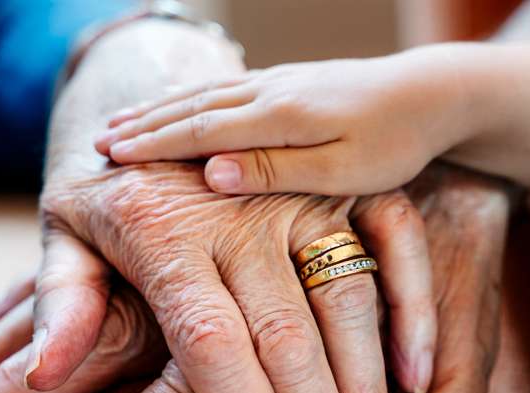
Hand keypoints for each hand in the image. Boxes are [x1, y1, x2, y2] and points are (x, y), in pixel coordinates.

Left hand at [4, 168, 509, 392]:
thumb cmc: (108, 186)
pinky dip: (409, 310)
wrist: (160, 99)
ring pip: (346, 303)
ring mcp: (296, 197)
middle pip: (289, 342)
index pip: (213, 347)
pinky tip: (419, 383)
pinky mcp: (337, 185)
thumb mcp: (64, 230)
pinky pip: (390, 242)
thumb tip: (44, 378)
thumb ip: (59, 304)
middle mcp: (239, 218)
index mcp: (165, 234)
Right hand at [94, 47, 472, 195]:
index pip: (200, 130)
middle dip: (144, 126)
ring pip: (205, 95)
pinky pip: (226, 90)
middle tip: (98, 143)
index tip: (110, 156)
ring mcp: (278, 83)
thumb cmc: (394, 143)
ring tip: (122, 123)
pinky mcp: (289, 83)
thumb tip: (210, 173)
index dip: (153, 144)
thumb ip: (276, 171)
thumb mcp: (342, 171)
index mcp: (279, 117)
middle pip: (193, 108)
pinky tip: (178, 106)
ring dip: (160, 110)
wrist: (431, 93)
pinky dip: (191, 100)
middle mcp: (270, 93)